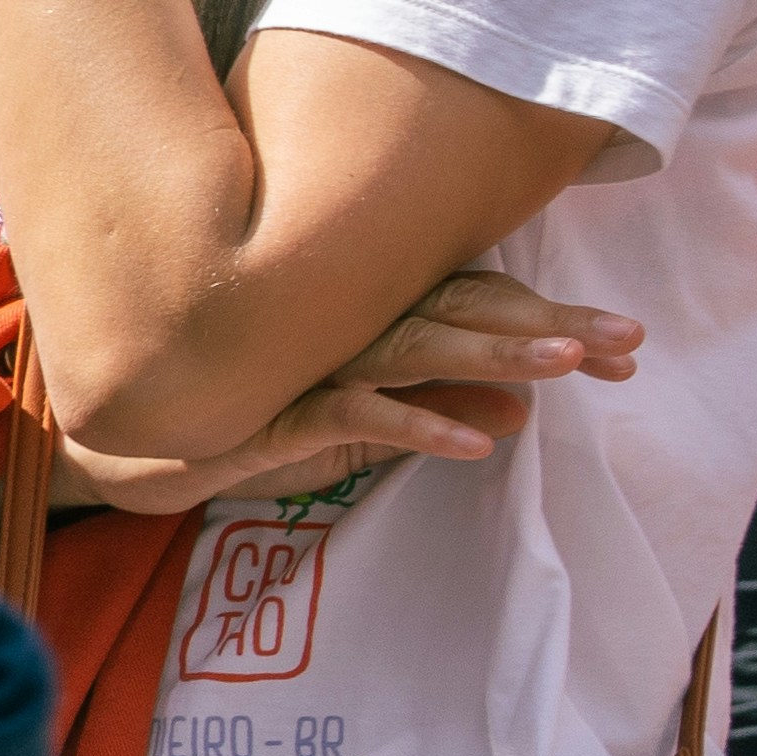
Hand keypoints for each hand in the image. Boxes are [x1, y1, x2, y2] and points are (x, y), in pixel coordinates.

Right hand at [40, 252, 628, 518]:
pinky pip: (354, 413)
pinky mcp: (272, 409)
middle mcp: (343, 327)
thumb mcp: (359, 430)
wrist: (128, 449)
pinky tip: (475, 441)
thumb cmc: (243, 427)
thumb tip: (521, 411)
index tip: (626, 350)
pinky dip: (415, 424)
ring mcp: (306, 363)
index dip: (550, 323)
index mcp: (367, 321)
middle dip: (547, 327)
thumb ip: (434, 412)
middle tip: (628, 339)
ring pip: (414, 348)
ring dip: (493, 355)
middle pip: (459, 313)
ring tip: (568, 365)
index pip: (473, 306)